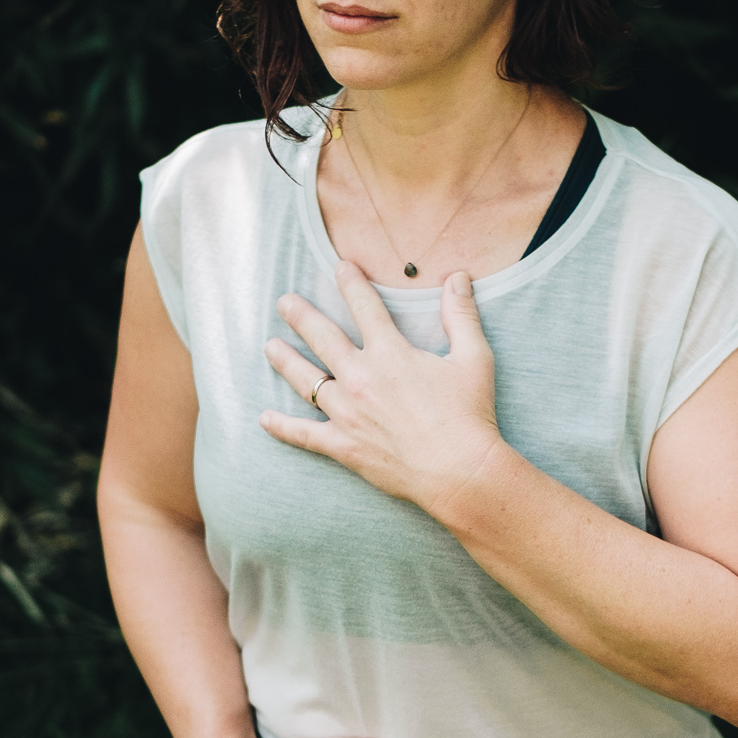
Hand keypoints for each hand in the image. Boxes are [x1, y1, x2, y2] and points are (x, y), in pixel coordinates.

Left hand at [260, 263, 502, 521]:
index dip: (351, 283)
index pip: (364, 307)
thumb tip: (459, 276)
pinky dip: (282, 427)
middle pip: (322, 338)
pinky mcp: (343, 446)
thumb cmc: (469, 415)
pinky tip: (265, 418)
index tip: (340, 266)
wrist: (459, 471)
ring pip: (306, 381)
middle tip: (284, 302)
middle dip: (301, 316)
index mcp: (390, 353)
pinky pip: (304, 434)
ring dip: (285, 361)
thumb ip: (462, 315)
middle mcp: (361, 378)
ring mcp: (347, 413)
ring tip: (270, 347)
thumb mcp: (473, 358)